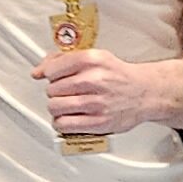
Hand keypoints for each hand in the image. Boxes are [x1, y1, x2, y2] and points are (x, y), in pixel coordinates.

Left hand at [32, 46, 166, 140]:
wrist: (144, 92)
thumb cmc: (118, 75)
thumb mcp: (95, 57)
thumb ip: (64, 59)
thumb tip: (38, 71)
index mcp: (92, 60)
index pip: (53, 69)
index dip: (49, 74)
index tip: (54, 77)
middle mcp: (95, 80)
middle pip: (52, 89)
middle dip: (55, 91)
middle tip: (65, 92)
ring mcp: (97, 102)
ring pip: (55, 107)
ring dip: (56, 107)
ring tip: (65, 105)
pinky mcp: (99, 122)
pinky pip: (65, 124)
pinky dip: (61, 123)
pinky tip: (67, 118)